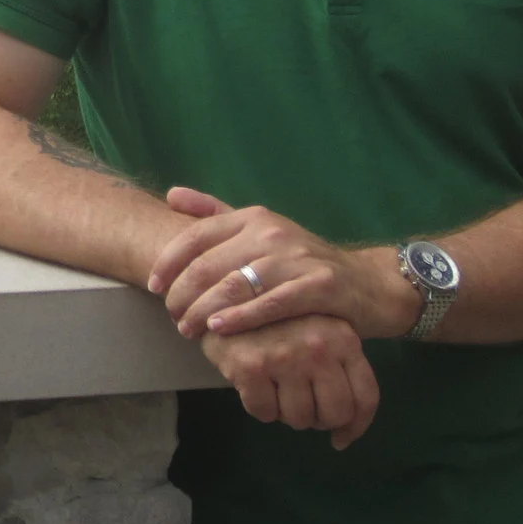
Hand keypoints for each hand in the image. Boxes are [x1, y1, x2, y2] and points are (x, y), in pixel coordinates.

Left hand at [148, 187, 415, 340]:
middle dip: (183, 294)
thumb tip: (171, 193)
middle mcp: (272, 231)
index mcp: (253, 217)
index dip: (169, 262)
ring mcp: (297, 257)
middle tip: (172, 318)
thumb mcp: (260, 230)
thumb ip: (215, 212)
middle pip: (210, 264)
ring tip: (188, 329)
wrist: (368, 284)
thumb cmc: (302, 262)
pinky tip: (220, 330)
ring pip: (234, 285)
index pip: (196, 235)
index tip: (153, 287)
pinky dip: (241, 317)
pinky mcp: (320, 285)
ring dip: (204, 310)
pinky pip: (271, 303)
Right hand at [200, 314, 380, 449]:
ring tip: (275, 389)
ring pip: (299, 418)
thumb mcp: (320, 337)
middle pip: (335, 413)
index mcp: (343, 338)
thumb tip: (342, 439)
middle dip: (317, 419)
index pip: (365, 397)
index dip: (355, 426)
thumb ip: (339, 375)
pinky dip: (259, 407)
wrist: (225, 300)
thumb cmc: (278, 325)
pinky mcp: (252, 366)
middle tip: (301, 407)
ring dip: (285, 414)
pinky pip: (264, 413)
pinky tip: (254, 385)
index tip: (340, 438)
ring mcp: (285, 356)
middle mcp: (319, 346)